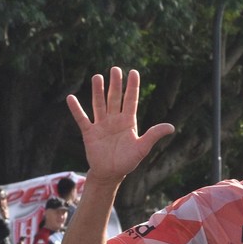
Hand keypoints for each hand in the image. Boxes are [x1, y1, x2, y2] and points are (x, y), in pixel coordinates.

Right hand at [65, 69, 175, 183]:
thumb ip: (153, 135)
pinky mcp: (89, 132)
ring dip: (97, 91)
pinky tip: (70, 98)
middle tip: (115, 69)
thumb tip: (171, 127)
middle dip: (115, 84)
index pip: (131, 100)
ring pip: (99, 104)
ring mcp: (101, 125)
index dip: (132, 87)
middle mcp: (114, 120)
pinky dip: (76, 109)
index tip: (133, 72)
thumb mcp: (142, 148)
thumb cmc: (127, 161)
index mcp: (128, 122)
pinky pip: (82, 119)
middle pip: (114, 98)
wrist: (110, 174)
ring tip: (97, 77)